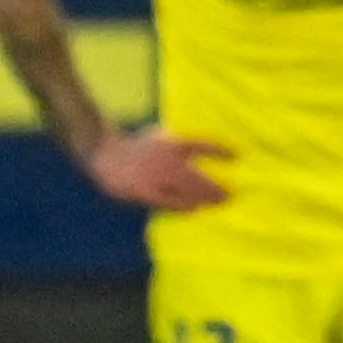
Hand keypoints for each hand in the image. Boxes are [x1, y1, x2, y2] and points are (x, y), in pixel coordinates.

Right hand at [86, 129, 232, 211]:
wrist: (106, 153)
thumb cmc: (138, 145)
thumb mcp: (161, 134)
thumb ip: (180, 142)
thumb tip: (202, 147)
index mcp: (171, 142)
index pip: (201, 145)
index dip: (220, 150)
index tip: (237, 155)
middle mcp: (166, 160)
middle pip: (198, 177)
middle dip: (216, 187)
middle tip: (232, 194)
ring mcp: (156, 178)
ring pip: (186, 192)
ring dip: (204, 198)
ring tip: (219, 202)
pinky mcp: (145, 192)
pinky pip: (169, 202)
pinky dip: (183, 206)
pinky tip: (194, 208)